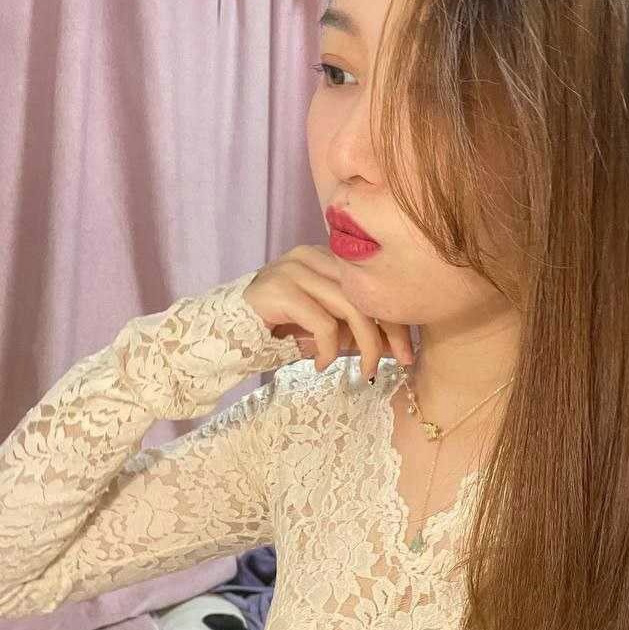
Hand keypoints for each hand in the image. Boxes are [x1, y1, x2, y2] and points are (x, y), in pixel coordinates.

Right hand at [242, 244, 414, 378]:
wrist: (218, 335)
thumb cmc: (271, 332)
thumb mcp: (320, 330)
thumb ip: (352, 331)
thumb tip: (396, 347)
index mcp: (323, 259)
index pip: (371, 285)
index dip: (395, 318)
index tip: (407, 351)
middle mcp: (310, 257)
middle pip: (366, 292)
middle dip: (389, 332)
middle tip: (401, 363)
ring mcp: (294, 270)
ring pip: (350, 307)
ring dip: (366, 345)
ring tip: (365, 372)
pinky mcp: (280, 290)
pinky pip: (322, 322)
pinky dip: (329, 349)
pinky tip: (322, 365)